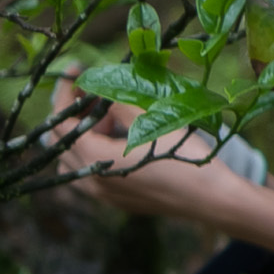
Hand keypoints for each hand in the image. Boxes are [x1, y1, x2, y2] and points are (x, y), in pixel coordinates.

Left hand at [48, 81, 273, 260]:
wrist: (211, 199)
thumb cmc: (184, 158)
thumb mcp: (152, 121)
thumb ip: (120, 103)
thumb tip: (101, 86)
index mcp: (96, 160)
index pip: (63, 123)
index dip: (65, 94)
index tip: (75, 72)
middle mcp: (92, 181)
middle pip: (63, 142)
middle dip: (77, 113)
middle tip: (99, 93)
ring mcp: (103, 195)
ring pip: (75, 159)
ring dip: (85, 135)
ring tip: (112, 117)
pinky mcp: (117, 201)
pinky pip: (91, 173)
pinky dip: (95, 153)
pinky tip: (121, 141)